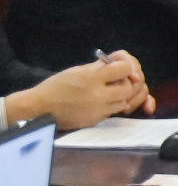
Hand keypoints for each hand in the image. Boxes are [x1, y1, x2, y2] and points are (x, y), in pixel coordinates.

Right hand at [10, 53, 152, 131]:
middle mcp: (97, 95)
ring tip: (109, 91)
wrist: (39, 108)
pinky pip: (112, 113)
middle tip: (118, 81)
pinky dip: (111, 107)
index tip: (120, 68)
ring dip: (121, 96)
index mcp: (92, 77)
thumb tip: (125, 64)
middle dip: (126, 83)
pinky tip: (101, 102)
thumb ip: (102, 67)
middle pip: (129, 87)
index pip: (126, 69)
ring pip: (124, 102)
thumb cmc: (58, 85)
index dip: (126, 66)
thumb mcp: (79, 70)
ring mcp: (97, 110)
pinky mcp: (94, 121)